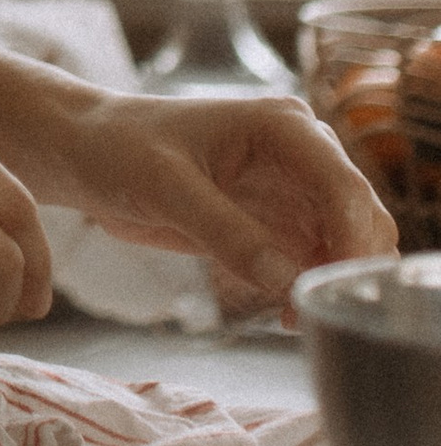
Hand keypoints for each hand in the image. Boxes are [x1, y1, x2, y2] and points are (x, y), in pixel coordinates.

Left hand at [42, 86, 399, 310]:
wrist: (87, 154)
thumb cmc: (118, 149)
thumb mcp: (163, 186)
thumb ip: (223, 229)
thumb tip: (284, 277)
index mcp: (280, 126)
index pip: (341, 183)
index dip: (351, 236)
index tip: (335, 285)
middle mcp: (300, 153)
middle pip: (359, 215)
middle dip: (349, 264)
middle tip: (316, 312)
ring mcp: (292, 189)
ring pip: (345, 241)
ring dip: (333, 280)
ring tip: (296, 320)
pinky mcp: (276, 221)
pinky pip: (315, 259)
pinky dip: (312, 286)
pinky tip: (288, 315)